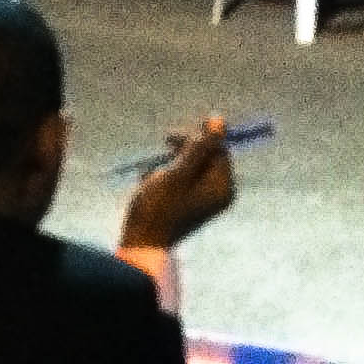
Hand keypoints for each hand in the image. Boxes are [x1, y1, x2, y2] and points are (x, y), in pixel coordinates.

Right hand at [120, 115, 236, 251]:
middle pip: (205, 158)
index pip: (218, 150)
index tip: (169, 139)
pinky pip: (180, 181)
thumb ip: (200, 147)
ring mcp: (203, 201)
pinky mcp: (188, 205)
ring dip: (167, 165)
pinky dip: (163, 178)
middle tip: (156, 161)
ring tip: (149, 178)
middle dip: (178, 154)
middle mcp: (217, 194)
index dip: (196, 139)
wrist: (140, 243)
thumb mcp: (178, 172)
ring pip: (188, 167)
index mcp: (222, 188)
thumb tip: (219, 120)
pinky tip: (148, 185)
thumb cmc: (159, 208)